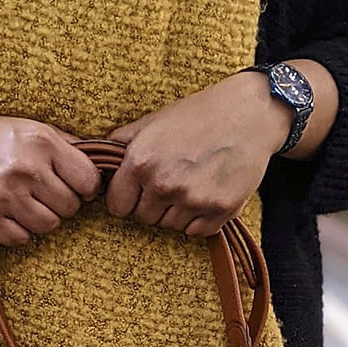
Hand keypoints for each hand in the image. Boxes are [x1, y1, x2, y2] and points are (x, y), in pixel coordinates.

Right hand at [0, 113, 102, 245]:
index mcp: (41, 143)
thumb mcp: (31, 128)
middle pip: (70, 208)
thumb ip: (66, 146)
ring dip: (41, 218)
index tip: (73, 184)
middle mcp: (25, 170)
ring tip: (26, 203)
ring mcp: (4, 197)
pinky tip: (9, 213)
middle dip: (61, 202)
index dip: (84, 186)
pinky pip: (21, 239)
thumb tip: (100, 164)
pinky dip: (19, 230)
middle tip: (44, 193)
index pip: (88, 181)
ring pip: (48, 227)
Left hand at [103, 72, 293, 236]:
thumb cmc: (199, 114)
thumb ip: (123, 144)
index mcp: (141, 162)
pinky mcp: (219, 212)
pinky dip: (199, 219)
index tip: (137, 190)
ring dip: (176, 211)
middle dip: (152, 204)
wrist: (249, 114)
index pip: (117, 206)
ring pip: (169, 226)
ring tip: (191, 183)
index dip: (126, 198)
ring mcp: (192, 200)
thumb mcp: (154, 121)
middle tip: (172, 180)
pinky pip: (196, 232)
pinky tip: (207, 193)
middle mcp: (164, 184)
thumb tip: (97, 161)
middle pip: (144, 218)